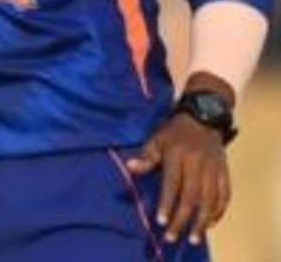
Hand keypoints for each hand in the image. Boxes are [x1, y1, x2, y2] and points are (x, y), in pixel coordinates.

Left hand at [126, 113, 229, 245]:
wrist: (204, 117)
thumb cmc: (174, 132)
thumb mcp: (156, 139)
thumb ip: (146, 157)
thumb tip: (130, 168)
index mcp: (178, 154)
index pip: (172, 183)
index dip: (166, 203)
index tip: (161, 221)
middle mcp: (197, 163)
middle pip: (191, 196)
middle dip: (182, 219)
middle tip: (173, 236)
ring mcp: (213, 168)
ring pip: (210, 199)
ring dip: (202, 220)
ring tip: (194, 237)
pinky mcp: (224, 171)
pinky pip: (225, 195)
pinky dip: (218, 211)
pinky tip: (210, 223)